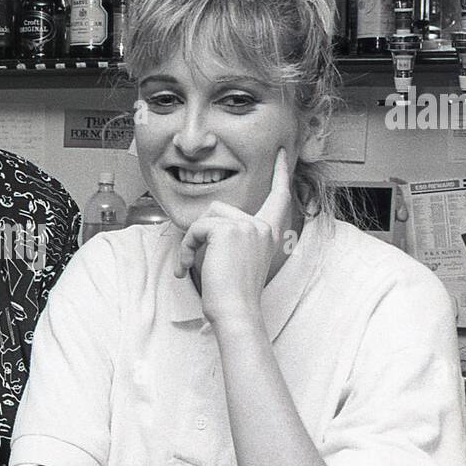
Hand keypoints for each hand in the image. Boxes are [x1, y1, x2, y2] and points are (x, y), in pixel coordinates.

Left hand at [174, 146, 292, 327]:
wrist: (235, 312)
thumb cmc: (234, 296)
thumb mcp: (239, 261)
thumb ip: (235, 239)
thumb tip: (209, 228)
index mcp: (269, 234)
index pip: (278, 198)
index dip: (280, 175)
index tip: (280, 153)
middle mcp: (262, 227)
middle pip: (220, 210)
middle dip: (201, 233)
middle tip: (189, 260)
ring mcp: (248, 227)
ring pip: (207, 217)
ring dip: (192, 241)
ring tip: (190, 265)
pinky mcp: (229, 230)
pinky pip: (196, 229)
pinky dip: (185, 248)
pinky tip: (186, 267)